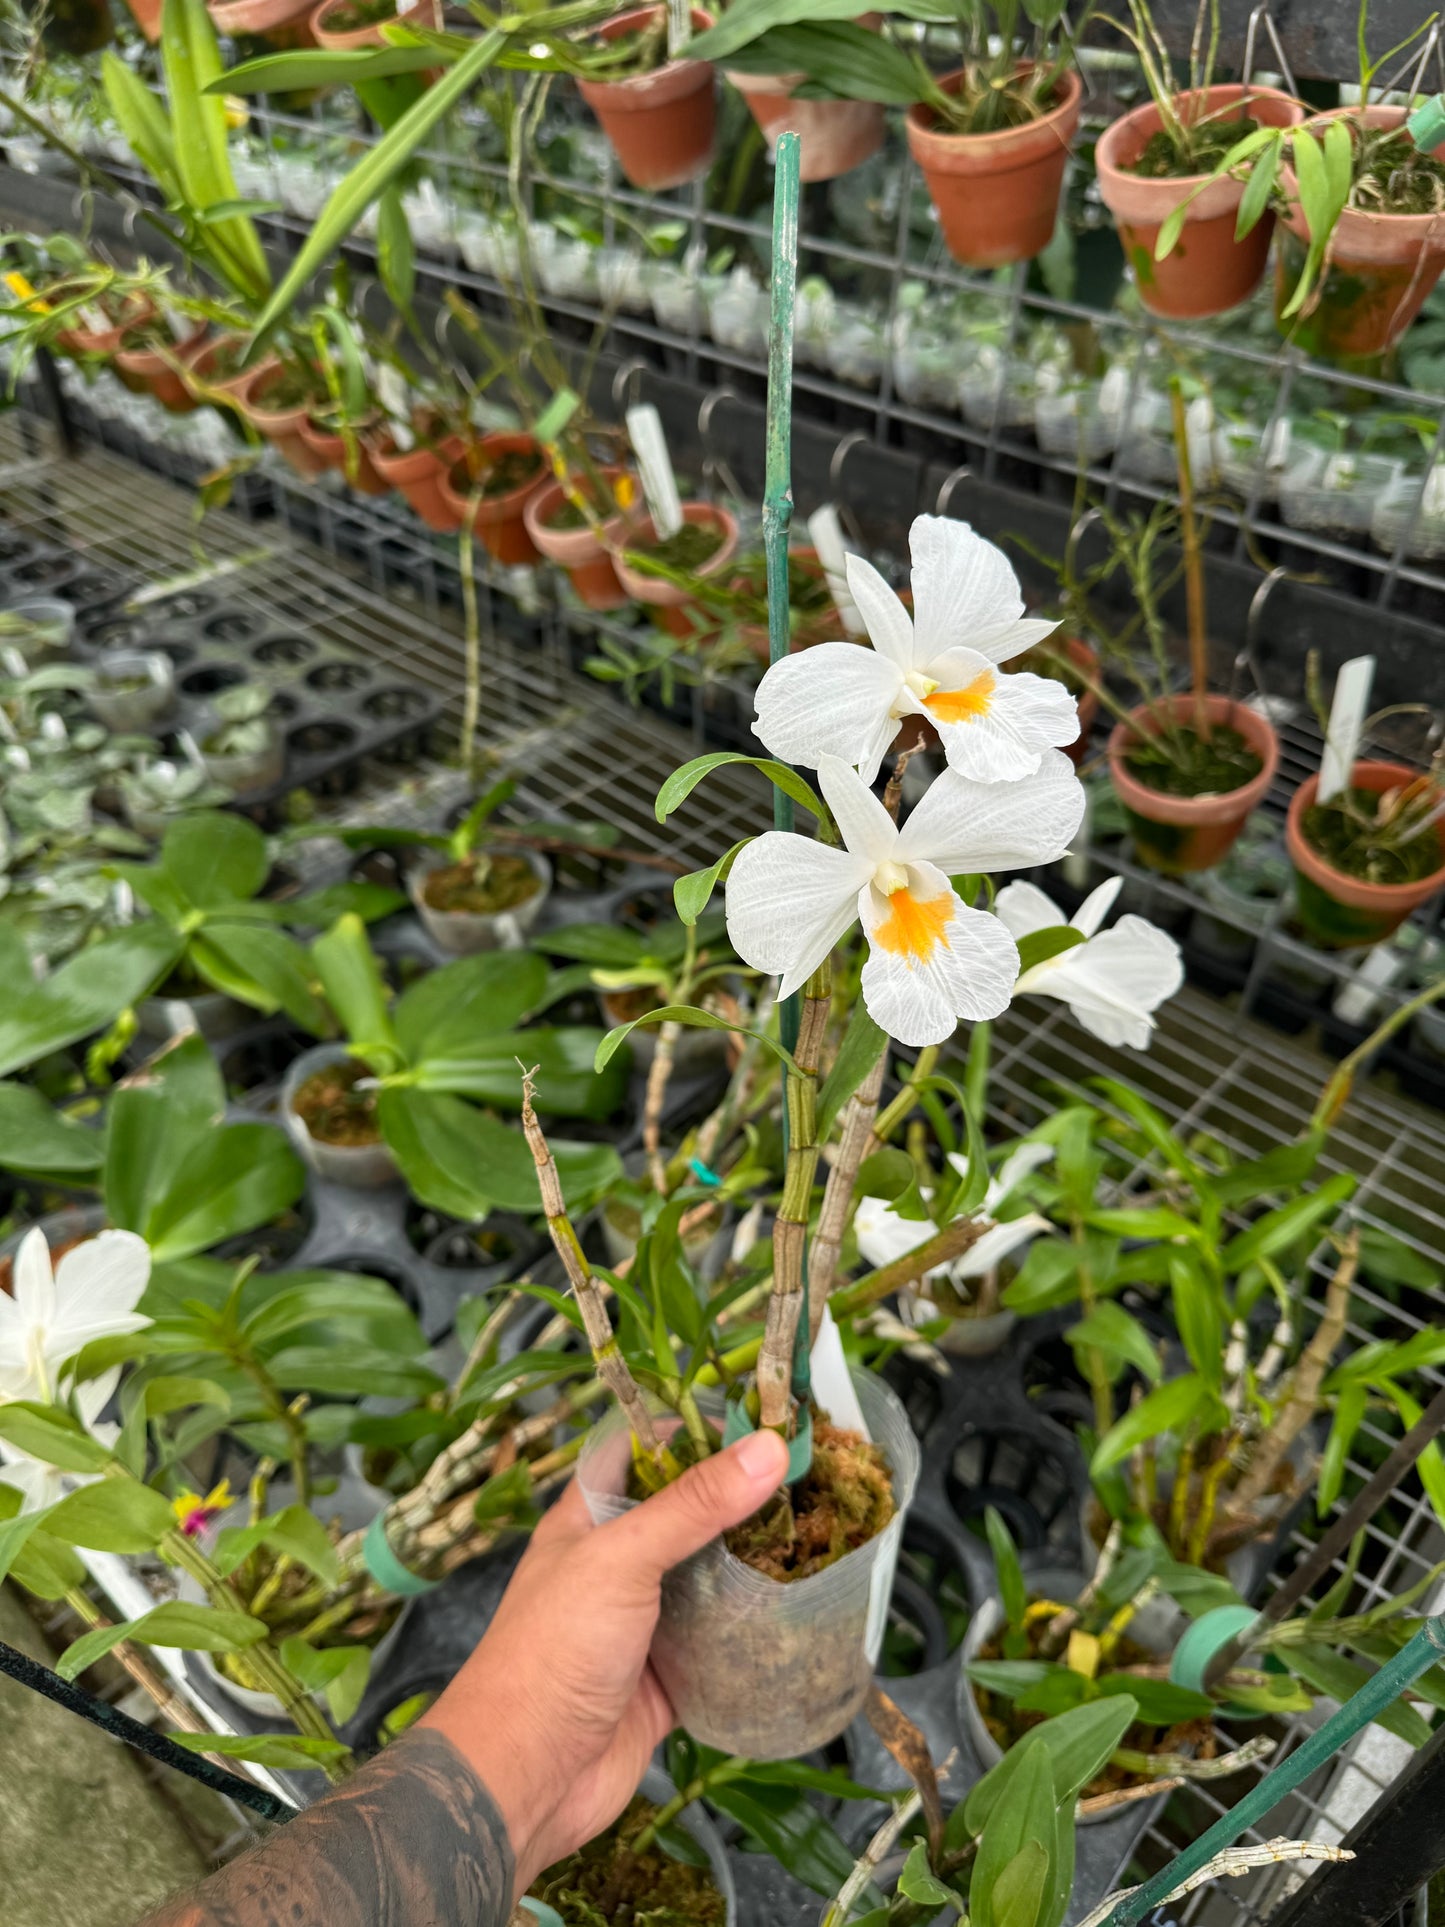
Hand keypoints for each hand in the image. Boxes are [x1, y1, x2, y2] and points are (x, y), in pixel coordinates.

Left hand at [419, 1428, 788, 1891]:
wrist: (524, 1777)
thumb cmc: (553, 1651)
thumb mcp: (621, 1558)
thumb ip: (694, 1505)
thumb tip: (769, 1446)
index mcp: (587, 1520)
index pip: (640, 1452)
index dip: (692, 1431)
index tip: (761, 1421)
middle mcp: (615, 1566)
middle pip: (684, 1517)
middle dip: (739, 1500)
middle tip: (810, 1479)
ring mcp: (642, 1625)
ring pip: (708, 1581)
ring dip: (753, 1566)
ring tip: (820, 1536)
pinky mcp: (666, 1680)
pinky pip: (719, 1646)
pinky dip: (754, 1634)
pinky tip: (800, 1616)